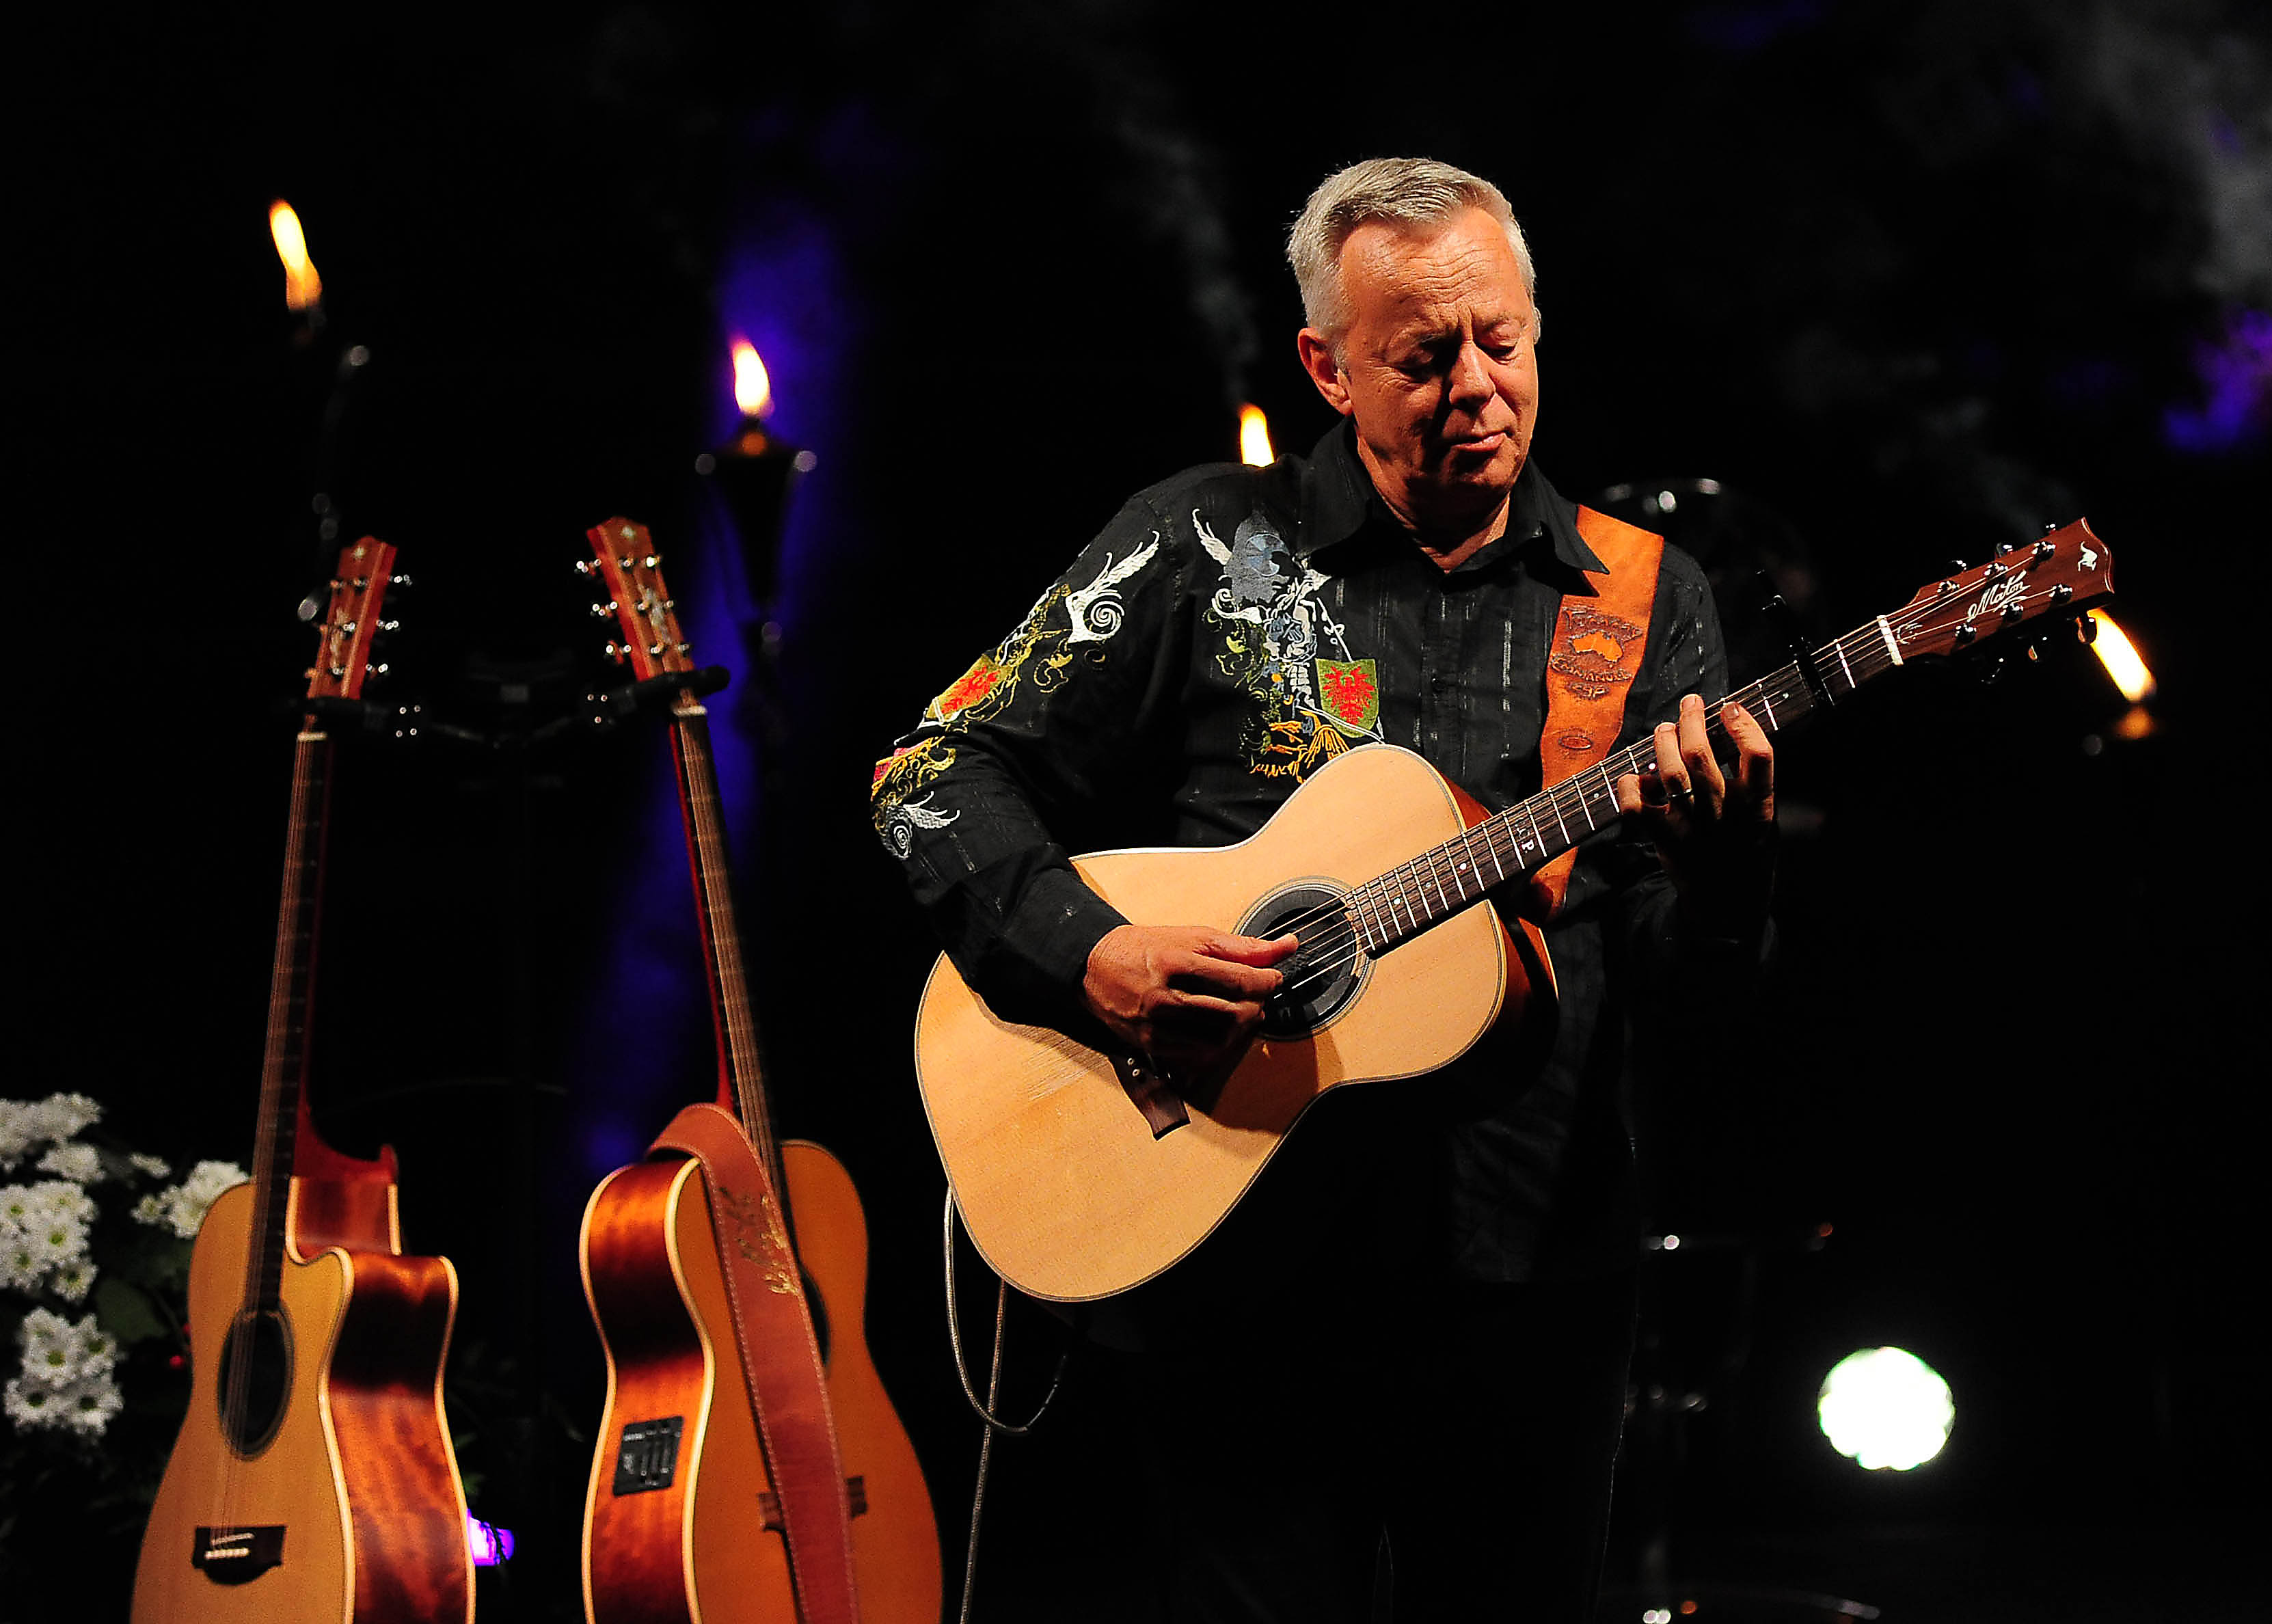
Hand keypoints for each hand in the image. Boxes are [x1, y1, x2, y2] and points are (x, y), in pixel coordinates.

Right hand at [1082, 925, 1298, 1094]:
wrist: (1095, 966)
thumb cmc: (1145, 949)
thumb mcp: (1193, 937)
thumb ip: (1242, 947)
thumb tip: (1286, 947)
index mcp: (1175, 962)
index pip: (1236, 979)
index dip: (1265, 982)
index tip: (1273, 979)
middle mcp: (1163, 996)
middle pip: (1230, 1012)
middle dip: (1256, 1006)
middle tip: (1259, 997)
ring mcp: (1155, 1025)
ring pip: (1218, 1040)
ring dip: (1241, 1030)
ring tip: (1243, 1014)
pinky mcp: (1150, 1045)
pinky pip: (1197, 1057)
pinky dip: (1219, 1048)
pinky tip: (1222, 1032)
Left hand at [1613, 694, 1776, 933]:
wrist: (1728, 912)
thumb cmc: (1747, 859)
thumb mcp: (1765, 825)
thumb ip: (1754, 789)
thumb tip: (1733, 738)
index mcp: (1758, 809)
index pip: (1758, 756)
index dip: (1744, 725)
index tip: (1731, 708)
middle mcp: (1723, 815)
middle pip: (1701, 755)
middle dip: (1691, 720)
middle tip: (1690, 704)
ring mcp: (1692, 828)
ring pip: (1670, 774)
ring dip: (1662, 743)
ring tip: (1664, 729)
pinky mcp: (1665, 842)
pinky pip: (1637, 808)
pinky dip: (1630, 786)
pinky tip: (1634, 777)